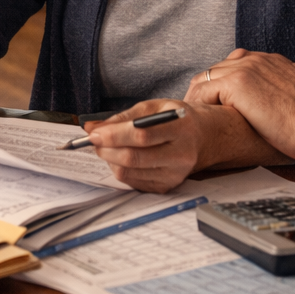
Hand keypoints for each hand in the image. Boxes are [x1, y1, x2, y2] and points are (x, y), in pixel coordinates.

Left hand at [82, 100, 207, 191]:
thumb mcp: (153, 107)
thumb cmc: (175, 119)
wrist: (202, 137)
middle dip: (106, 149)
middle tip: (94, 140)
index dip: (113, 135)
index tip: (94, 133)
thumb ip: (122, 117)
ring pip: (129, 172)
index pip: (142, 135)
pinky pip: (133, 182)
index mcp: (181, 128)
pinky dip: (120, 169)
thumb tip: (92, 127)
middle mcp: (181, 155)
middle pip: (133, 158)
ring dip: (110, 159)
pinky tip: (121, 158)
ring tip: (108, 147)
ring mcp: (175, 174)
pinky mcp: (167, 187)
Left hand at [185, 49, 294, 160]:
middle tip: (203, 111)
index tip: (224, 102)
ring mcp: (246, 69)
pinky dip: (197, 105)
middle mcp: (258, 60)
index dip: (228, 83)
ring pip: (207, 78)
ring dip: (200, 97)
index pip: (240, 63)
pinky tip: (200, 121)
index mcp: (275, 62)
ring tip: (196, 118)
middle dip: (210, 89)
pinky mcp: (236, 83)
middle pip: (219, 68)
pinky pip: (203, 91)